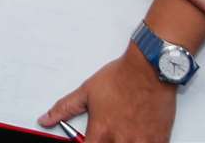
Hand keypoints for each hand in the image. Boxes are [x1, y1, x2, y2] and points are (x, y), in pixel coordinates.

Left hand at [40, 43, 174, 142]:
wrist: (148, 69)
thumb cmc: (120, 78)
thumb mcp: (86, 92)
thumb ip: (64, 109)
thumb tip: (45, 119)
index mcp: (101, 131)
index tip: (87, 140)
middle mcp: (121, 140)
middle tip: (106, 135)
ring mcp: (142, 142)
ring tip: (121, 134)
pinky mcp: (159, 141)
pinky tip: (137, 136)